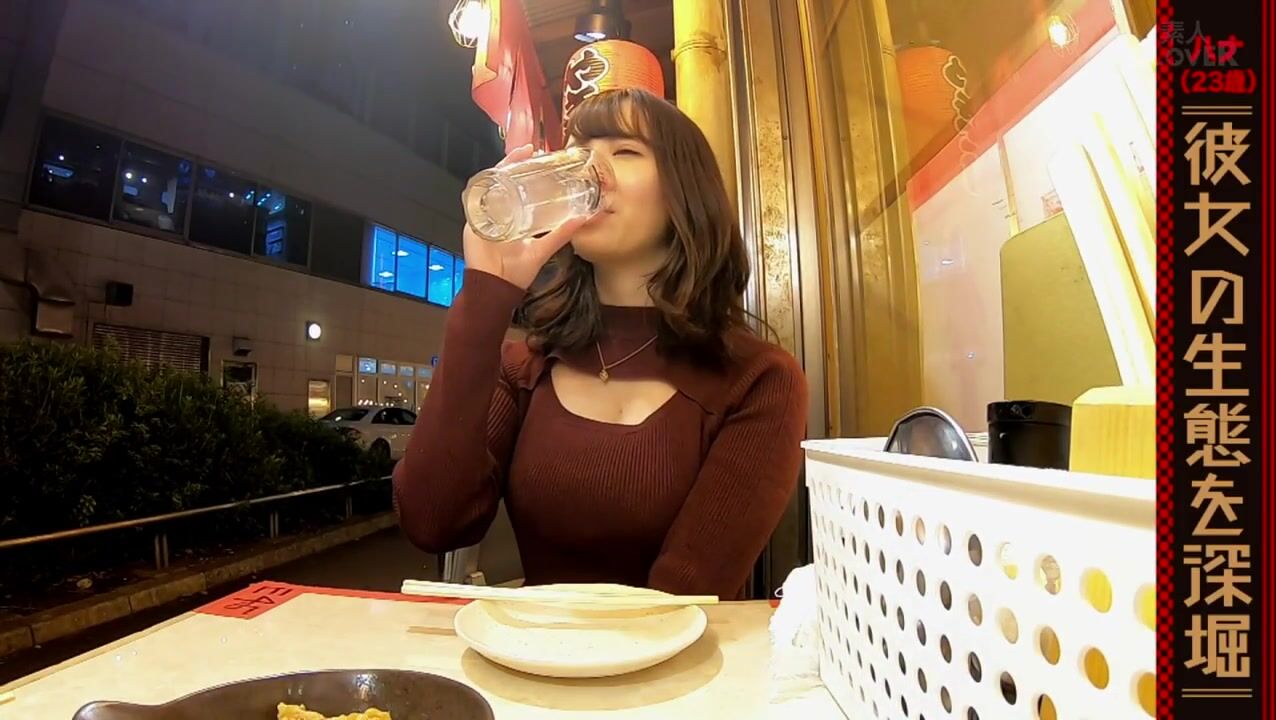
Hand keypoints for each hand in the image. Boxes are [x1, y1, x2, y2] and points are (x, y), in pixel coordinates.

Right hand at [462, 145, 588, 290]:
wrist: (496, 288)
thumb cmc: (516, 272)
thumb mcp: (542, 249)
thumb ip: (561, 234)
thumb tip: (583, 219)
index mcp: (513, 216)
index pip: (518, 186)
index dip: (526, 170)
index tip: (539, 155)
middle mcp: (498, 211)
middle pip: (503, 180)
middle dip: (514, 162)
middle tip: (530, 150)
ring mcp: (484, 214)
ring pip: (490, 184)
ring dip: (501, 167)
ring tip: (516, 156)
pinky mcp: (473, 220)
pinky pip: (475, 197)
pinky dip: (483, 184)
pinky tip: (495, 173)